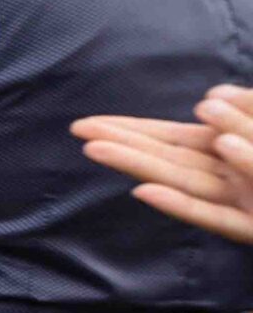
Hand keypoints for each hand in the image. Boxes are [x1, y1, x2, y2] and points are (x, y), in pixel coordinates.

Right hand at [74, 84, 252, 244]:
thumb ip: (247, 106)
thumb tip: (211, 95)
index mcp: (233, 148)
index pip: (174, 137)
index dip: (134, 128)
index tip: (91, 123)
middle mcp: (228, 176)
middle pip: (167, 158)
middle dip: (121, 142)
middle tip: (77, 129)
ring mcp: (240, 201)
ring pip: (181, 181)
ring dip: (138, 164)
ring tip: (95, 149)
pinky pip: (214, 217)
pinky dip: (180, 206)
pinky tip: (144, 192)